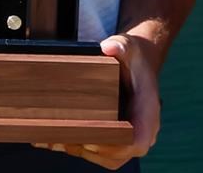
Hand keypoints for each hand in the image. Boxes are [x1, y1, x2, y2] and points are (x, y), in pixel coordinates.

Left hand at [45, 33, 159, 169]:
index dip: (114, 146)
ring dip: (79, 149)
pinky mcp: (115, 138)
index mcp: (148, 111)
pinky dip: (76, 147)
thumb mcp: (129, 46)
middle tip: (63, 137)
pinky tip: (54, 138)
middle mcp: (142, 129)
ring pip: (105, 157)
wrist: (138, 63)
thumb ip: (121, 46)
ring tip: (54, 137)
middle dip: (88, 148)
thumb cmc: (134, 58)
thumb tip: (109, 48)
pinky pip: (98, 152)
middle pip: (117, 155)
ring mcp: (128, 137)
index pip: (137, 142)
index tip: (92, 138)